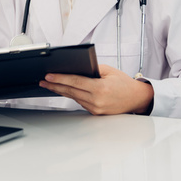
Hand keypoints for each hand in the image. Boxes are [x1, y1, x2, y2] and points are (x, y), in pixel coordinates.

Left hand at [39, 64, 153, 114]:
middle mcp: (96, 100)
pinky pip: (80, 102)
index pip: (75, 82)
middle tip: (43, 80)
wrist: (136, 98)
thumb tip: (74, 68)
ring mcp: (95, 108)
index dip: (60, 78)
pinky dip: (72, 95)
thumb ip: (91, 69)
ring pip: (73, 97)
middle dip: (55, 85)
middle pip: (70, 91)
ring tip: (49, 84)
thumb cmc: (124, 83)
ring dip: (61, 91)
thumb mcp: (108, 71)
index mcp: (100, 88)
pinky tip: (64, 90)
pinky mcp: (95, 113)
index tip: (49, 76)